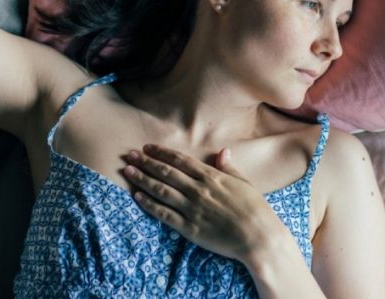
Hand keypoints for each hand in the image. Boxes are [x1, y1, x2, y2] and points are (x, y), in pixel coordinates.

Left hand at [123, 144, 288, 263]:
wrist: (258, 237)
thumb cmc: (255, 209)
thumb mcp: (244, 183)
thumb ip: (229, 168)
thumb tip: (222, 151)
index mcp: (211, 177)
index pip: (180, 161)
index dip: (162, 153)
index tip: (148, 147)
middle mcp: (198, 190)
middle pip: (166, 172)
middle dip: (146, 162)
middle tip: (129, 155)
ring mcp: (192, 209)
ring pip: (161, 190)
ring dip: (142, 179)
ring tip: (127, 171)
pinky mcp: (189, 228)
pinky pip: (164, 214)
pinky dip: (149, 204)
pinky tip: (137, 197)